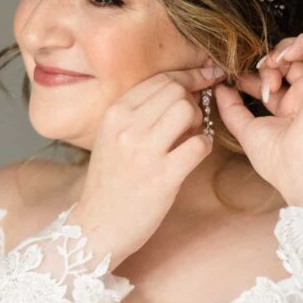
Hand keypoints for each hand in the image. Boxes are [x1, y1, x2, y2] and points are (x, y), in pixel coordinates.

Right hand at [69, 63, 225, 266]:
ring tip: (189, 137)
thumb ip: (139, 113)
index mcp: (114, 114)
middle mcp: (127, 127)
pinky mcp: (163, 177)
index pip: (159, 79)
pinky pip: (199, 144)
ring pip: (188, 110)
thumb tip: (182, 90)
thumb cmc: (110, 182)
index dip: (188, 77)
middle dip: (192, 101)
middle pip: (176, 91)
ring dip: (198, 121)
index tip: (204, 79)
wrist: (98, 225)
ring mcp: (144, 152)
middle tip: (190, 121)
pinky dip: (204, 146)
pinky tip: (194, 155)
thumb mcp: (112, 137)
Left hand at [213, 32, 302, 202]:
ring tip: (272, 67)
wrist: (301, 168)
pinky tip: (285, 57)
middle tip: (259, 77)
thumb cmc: (277, 160)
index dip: (253, 75)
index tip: (235, 79)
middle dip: (267, 64)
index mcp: (289, 111)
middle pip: (286, 64)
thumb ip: (232, 108)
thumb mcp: (245, 130)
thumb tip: (220, 88)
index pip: (271, 81)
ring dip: (283, 51)